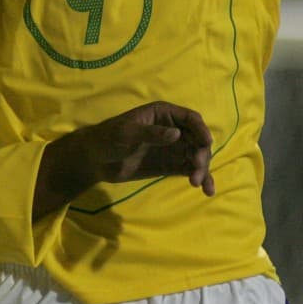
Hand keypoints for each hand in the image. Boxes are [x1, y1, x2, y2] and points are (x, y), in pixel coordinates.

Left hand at [33, 101, 214, 220]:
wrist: (96, 160)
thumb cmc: (108, 138)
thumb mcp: (126, 133)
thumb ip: (151, 133)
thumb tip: (176, 134)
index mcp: (162, 114)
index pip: (190, 118)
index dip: (201, 129)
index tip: (206, 142)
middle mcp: (172, 129)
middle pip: (197, 138)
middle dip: (201, 152)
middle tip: (195, 168)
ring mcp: (173, 148)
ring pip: (196, 155)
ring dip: (202, 168)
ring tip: (196, 183)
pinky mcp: (170, 165)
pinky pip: (190, 169)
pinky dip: (200, 177)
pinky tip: (207, 189)